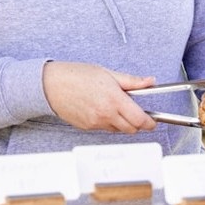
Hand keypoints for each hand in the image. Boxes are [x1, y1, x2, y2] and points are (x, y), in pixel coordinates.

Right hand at [42, 61, 156, 132]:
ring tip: (116, 106)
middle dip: (137, 123)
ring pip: (118, 130)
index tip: (153, 120)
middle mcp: (105, 114)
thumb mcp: (108, 73)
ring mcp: (96, 123)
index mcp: (113, 99)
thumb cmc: (76, 76)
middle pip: (131, 129)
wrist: (51, 85)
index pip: (140, 119)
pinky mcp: (87, 128)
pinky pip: (105, 129)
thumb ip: (132, 81)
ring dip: (123, 123)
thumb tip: (149, 82)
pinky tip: (103, 109)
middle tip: (136, 111)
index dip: (150, 122)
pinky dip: (109, 123)